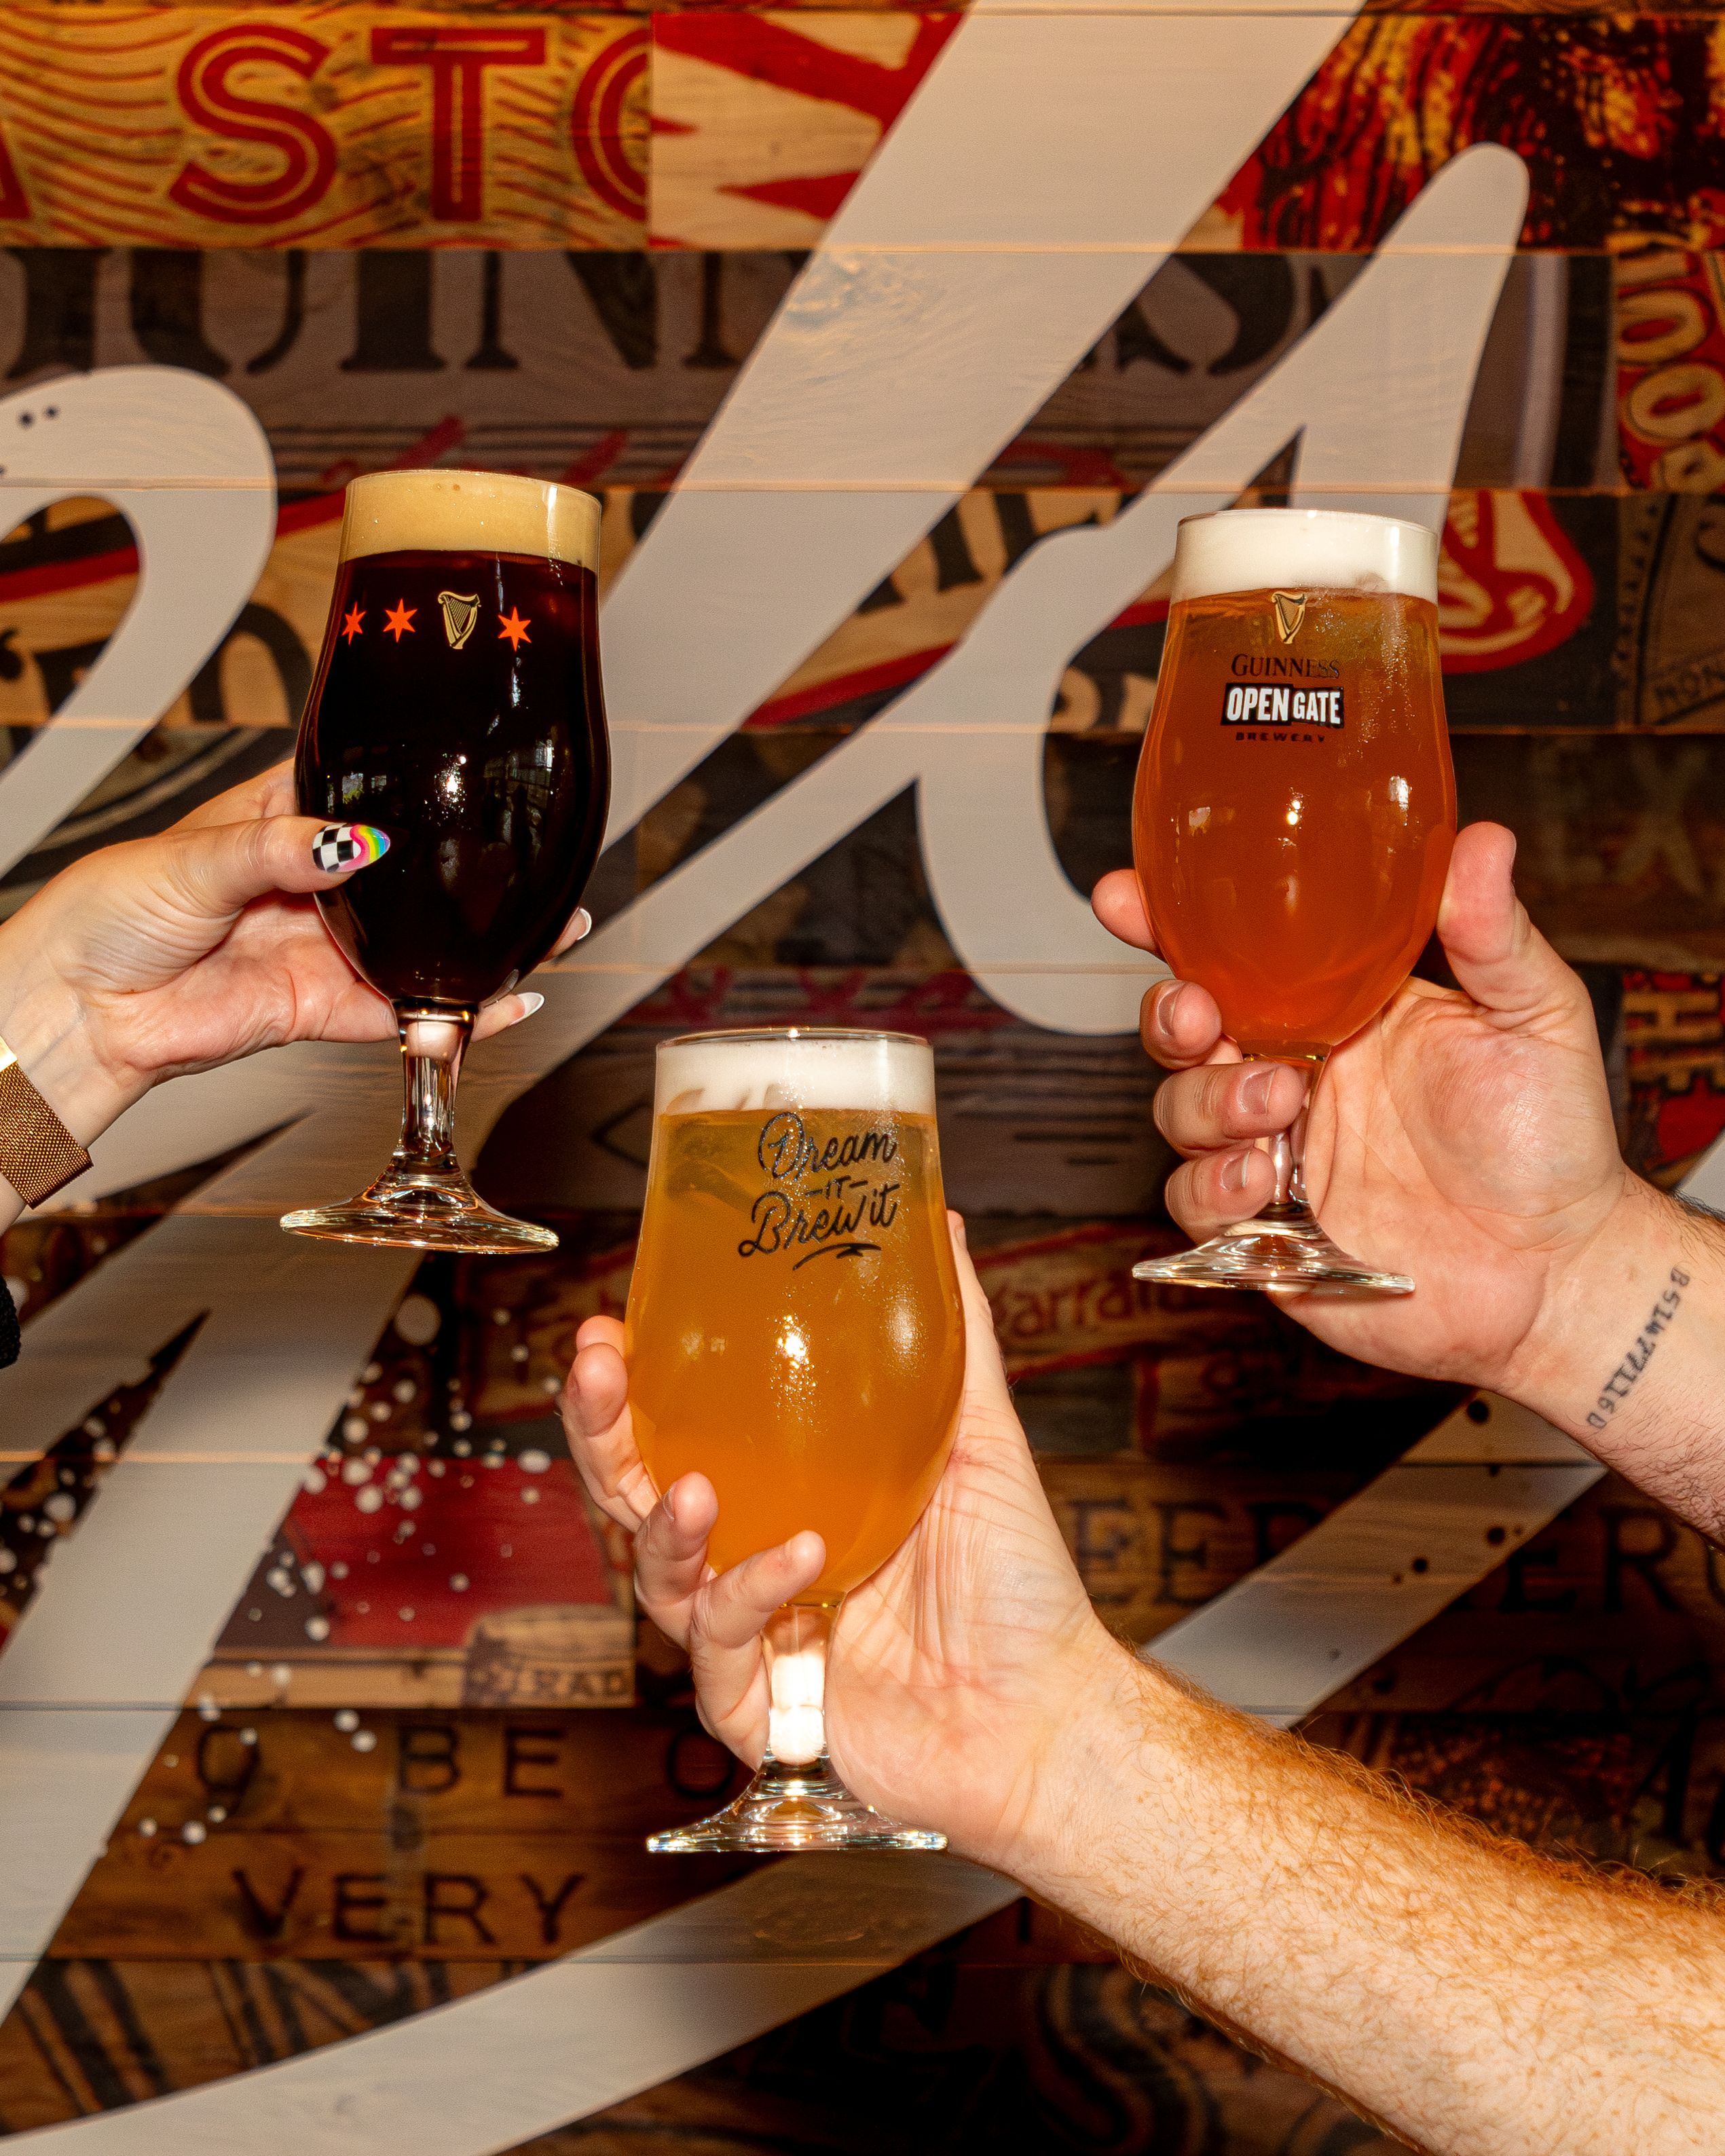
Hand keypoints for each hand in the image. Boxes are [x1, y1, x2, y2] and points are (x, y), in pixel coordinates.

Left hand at [0, 762, 589, 1150]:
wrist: (83, 1008)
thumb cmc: (112, 912)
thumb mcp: (196, 856)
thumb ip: (279, 848)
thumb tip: (350, 841)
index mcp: (285, 820)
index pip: (371, 795)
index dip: (429, 792)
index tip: (488, 785)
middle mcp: (316, 883)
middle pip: (416, 878)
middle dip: (476, 877)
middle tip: (540, 869)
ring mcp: (324, 947)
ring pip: (421, 946)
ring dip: (480, 946)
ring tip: (550, 932)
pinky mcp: (322, 1007)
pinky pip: (400, 1010)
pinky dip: (451, 1012)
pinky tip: (501, 1001)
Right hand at [560, 1215, 1119, 1865]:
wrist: (1048, 1711)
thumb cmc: (1016, 1586)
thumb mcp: (980, 1438)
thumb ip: (954, 1336)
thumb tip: (945, 1225)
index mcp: (785, 1495)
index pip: (676, 1433)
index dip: (629, 1387)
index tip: (608, 1328)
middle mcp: (753, 1561)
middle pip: (638, 1496)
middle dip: (602, 1435)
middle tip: (597, 1373)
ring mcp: (752, 1640)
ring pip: (659, 1577)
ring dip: (666, 1529)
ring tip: (697, 1491)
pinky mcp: (761, 1714)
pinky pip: (721, 1652)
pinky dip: (751, 1599)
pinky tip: (798, 1561)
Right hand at [1090, 821, 1635, 1395]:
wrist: (1557, 1269)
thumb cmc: (1550, 1141)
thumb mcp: (1534, 1018)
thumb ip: (1493, 934)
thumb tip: (1481, 837)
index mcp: (1338, 1011)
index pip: (1234, 955)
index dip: (1168, 924)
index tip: (1126, 897)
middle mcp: (1293, 1074)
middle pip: (1181, 1030)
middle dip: (1170, 1015)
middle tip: (1206, 1017)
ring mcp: (1274, 1153)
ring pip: (1177, 1111)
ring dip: (1208, 1100)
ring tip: (1279, 1105)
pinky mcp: (1266, 1232)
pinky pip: (1193, 1203)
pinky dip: (1212, 1187)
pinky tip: (1263, 1182)